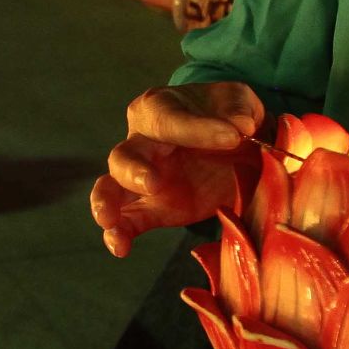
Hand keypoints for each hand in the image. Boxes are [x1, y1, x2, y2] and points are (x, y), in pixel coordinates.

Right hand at [91, 81, 265, 255]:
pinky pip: (129, 221)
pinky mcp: (154, 209)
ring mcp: (143, 179)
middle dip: (134, 171)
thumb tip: (239, 125)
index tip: (234, 135)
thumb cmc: (229, 116)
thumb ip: (238, 107)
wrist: (238, 147)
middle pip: (123, 156)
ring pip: (112, 188)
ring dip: (109, 203)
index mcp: (159, 109)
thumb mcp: (239, 101)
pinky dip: (120, 234)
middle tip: (154, 184)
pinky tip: (120, 248)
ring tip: (110, 220)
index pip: (169, 120)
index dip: (198, 128)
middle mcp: (142, 143)